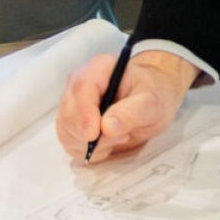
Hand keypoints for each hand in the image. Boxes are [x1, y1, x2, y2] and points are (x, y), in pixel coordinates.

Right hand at [55, 49, 198, 161]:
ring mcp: (72, 104)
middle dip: (91, 135)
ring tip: (118, 136)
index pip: (81, 88)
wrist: (150, 102)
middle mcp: (79, 83)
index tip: (94, 134)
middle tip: (122, 135)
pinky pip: (70, 144)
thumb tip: (107, 127)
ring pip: (66, 132)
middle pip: (68, 114)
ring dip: (92, 145)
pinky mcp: (71, 124)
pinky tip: (108, 143)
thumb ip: (133, 112)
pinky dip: (89, 152)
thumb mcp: (153, 102)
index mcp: (99, 68)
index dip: (83, 114)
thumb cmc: (153, 95)